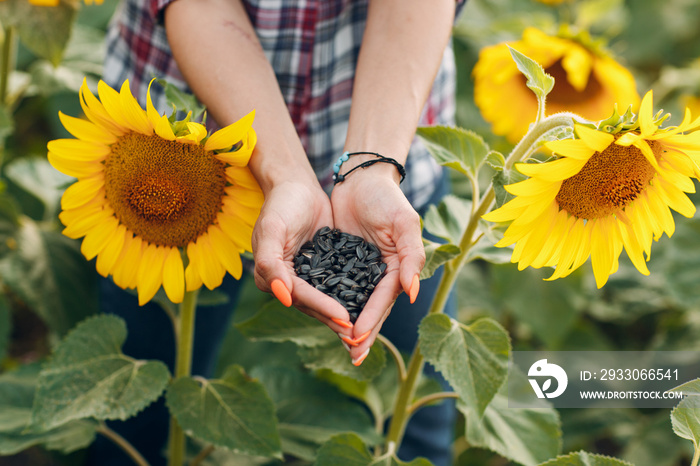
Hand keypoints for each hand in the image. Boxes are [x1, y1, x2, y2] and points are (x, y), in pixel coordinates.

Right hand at [252, 180, 352, 333]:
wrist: (296, 185)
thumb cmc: (281, 203)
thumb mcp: (272, 228)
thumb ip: (270, 262)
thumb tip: (282, 296)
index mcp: (271, 276)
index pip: (301, 296)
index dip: (323, 308)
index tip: (345, 319)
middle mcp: (288, 281)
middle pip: (314, 304)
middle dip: (336, 321)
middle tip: (359, 337)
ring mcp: (307, 276)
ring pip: (328, 300)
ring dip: (345, 316)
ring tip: (365, 331)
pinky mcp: (323, 268)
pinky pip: (338, 285)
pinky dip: (352, 297)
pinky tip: (370, 307)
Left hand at [330, 166, 424, 363]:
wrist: (361, 178)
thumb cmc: (386, 198)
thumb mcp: (404, 223)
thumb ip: (411, 257)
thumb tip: (413, 293)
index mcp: (397, 268)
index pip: (384, 299)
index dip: (372, 319)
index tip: (358, 338)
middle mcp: (380, 273)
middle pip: (370, 308)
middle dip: (363, 333)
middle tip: (353, 356)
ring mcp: (360, 270)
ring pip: (353, 303)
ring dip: (347, 325)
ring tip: (341, 347)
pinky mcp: (341, 262)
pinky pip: (335, 287)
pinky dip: (330, 303)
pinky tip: (321, 318)